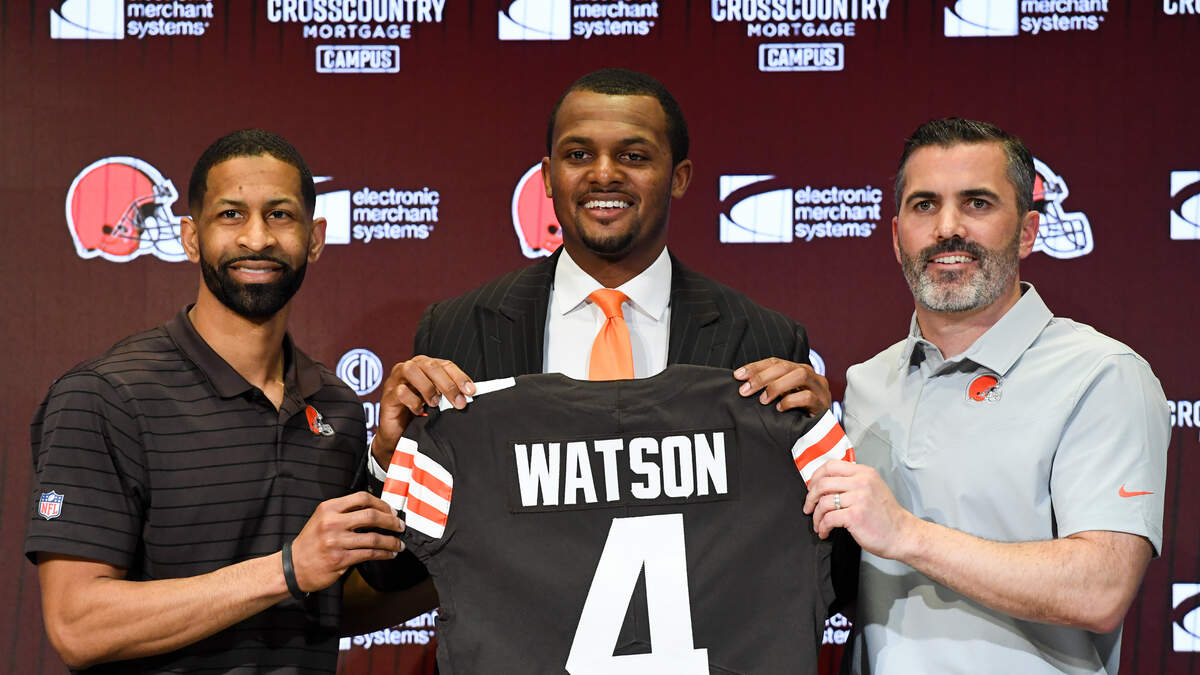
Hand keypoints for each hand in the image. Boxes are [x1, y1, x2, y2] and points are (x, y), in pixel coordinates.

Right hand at [289, 492, 405, 592]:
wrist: (292, 567)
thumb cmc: (310, 543)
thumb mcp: (322, 519)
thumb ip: (344, 512)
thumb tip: (376, 511)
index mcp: (329, 508)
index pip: (362, 498)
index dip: (382, 504)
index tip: (391, 511)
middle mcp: (332, 522)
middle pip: (372, 516)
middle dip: (391, 521)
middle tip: (400, 526)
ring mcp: (336, 541)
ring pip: (374, 538)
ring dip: (391, 541)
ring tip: (399, 544)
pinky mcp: (339, 559)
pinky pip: (369, 554)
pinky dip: (384, 554)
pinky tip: (389, 554)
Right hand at [373, 356, 473, 464]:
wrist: (398, 435)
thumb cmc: (420, 414)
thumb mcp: (439, 402)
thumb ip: (451, 393)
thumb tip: (469, 393)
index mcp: (425, 366)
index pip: (445, 365)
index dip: (459, 376)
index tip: (471, 391)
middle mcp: (410, 368)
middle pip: (430, 366)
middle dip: (447, 383)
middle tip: (458, 402)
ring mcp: (396, 380)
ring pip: (411, 370)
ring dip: (427, 387)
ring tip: (435, 403)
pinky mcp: (387, 396)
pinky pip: (400, 391)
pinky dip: (412, 401)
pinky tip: (419, 411)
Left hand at [734, 357, 830, 415]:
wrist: (822, 434)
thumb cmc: (797, 414)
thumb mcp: (782, 397)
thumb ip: (768, 389)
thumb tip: (743, 386)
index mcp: (798, 370)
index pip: (775, 362)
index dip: (755, 367)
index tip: (738, 376)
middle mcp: (810, 375)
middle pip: (785, 366)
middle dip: (762, 377)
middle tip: (745, 391)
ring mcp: (819, 389)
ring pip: (800, 375)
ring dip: (777, 386)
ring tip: (763, 400)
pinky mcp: (824, 405)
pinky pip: (809, 397)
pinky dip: (791, 401)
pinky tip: (780, 408)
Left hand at [802, 459, 915, 560]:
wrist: (903, 534)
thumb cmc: (887, 516)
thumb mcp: (873, 488)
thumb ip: (853, 481)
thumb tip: (825, 484)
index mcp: (864, 473)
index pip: (831, 465)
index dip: (816, 476)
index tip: (812, 488)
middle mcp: (862, 482)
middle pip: (823, 483)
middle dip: (810, 497)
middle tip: (809, 507)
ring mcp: (859, 499)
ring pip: (823, 502)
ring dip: (816, 516)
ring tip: (818, 524)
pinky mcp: (855, 516)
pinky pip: (828, 519)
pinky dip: (822, 527)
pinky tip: (825, 531)